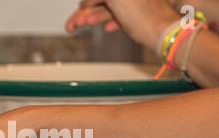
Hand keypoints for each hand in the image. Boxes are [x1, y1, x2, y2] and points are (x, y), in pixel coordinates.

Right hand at [66, 0, 180, 50]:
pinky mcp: (138, 14)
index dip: (86, 4)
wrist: (164, 34)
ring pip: (109, 8)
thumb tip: (87, 1)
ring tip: (81, 26)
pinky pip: (120, 16)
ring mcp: (135, 2)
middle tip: (72, 24)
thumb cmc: (145, 17)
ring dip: (93, 18)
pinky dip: (111, 21)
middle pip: (102, 0)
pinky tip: (107, 27)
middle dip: (86, 12)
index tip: (76, 15)